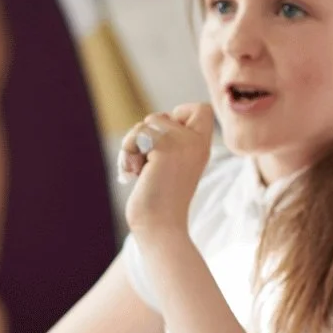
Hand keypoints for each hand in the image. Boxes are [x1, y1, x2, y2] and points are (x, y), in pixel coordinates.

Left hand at [122, 104, 214, 235]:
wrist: (160, 224)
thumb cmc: (161, 198)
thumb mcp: (173, 162)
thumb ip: (172, 140)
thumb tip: (158, 118)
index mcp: (202, 146)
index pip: (202, 109)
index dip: (181, 114)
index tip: (170, 138)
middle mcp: (197, 142)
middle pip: (164, 114)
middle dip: (147, 135)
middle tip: (150, 161)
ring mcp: (183, 144)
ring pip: (148, 122)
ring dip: (135, 145)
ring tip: (142, 169)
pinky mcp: (164, 148)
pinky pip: (138, 134)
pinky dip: (130, 152)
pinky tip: (137, 173)